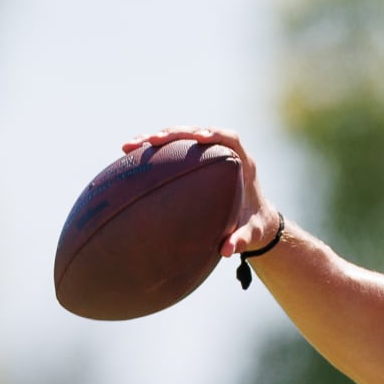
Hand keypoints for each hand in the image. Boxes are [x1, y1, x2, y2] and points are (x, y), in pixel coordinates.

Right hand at [123, 126, 279, 257]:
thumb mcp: (252, 233)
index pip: (231, 139)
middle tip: (154, 140)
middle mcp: (225, 153)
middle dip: (176, 133)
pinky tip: (128, 155)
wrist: (255, 219)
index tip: (200, 137)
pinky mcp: (193, 161)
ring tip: (130, 146)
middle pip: (198, 132)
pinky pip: (172, 151)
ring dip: (156, 139)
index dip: (215, 134)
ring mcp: (207, 155)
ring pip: (180, 138)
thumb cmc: (254, 224)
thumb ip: (242, 240)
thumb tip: (226, 250)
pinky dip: (152, 152)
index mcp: (244, 164)